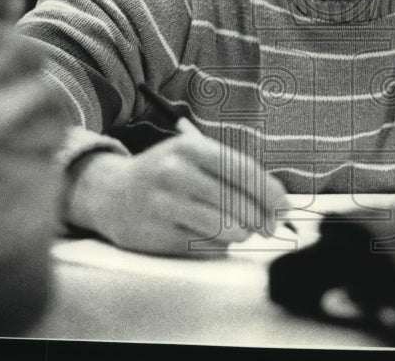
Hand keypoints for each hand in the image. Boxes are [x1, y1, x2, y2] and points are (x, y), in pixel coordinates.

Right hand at [64, 127, 289, 255]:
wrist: (110, 192)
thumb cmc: (165, 173)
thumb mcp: (194, 156)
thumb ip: (232, 171)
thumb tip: (277, 203)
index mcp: (191, 148)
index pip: (244, 172)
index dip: (271, 193)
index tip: (284, 208)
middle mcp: (176, 173)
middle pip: (238, 203)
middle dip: (262, 219)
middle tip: (268, 226)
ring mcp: (165, 205)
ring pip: (225, 228)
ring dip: (240, 233)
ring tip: (239, 230)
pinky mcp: (157, 235)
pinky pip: (205, 247)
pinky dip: (217, 245)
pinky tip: (211, 236)